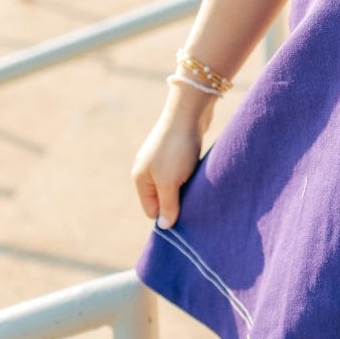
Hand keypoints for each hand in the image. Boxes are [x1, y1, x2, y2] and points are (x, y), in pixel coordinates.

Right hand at [130, 94, 214, 228]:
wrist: (189, 112)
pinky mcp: (176, 149)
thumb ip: (167, 205)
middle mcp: (148, 168)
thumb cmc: (177, 149)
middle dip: (177, 202)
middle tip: (194, 202)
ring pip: (174, 184)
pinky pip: (182, 171)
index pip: (151, 210)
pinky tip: (200, 172)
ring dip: (186, 188)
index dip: (167, 215)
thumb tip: (164, 226)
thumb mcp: (170, 182)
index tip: (185, 214)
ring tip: (198, 186)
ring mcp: (161, 158)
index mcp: (140, 178)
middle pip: (162, 197)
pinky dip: (191, 175)